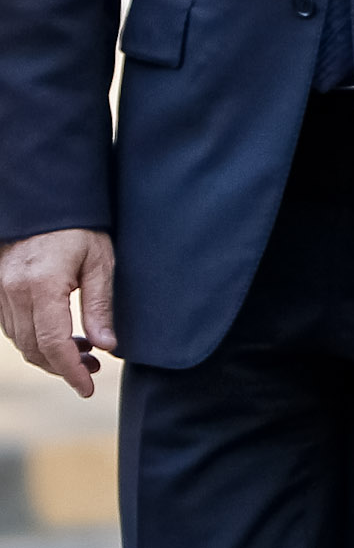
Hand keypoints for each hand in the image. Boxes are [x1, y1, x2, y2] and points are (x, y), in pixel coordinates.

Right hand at [0, 229, 111, 397]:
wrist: (45, 203)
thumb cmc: (79, 228)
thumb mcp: (100, 261)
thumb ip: (100, 305)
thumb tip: (107, 346)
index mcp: (41, 286)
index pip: (52, 344)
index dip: (69, 371)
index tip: (87, 388)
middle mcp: (13, 293)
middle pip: (33, 349)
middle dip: (63, 367)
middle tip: (94, 369)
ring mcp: (1, 293)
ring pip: (21, 342)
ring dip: (50, 355)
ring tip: (87, 353)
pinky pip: (13, 328)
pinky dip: (37, 340)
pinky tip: (64, 337)